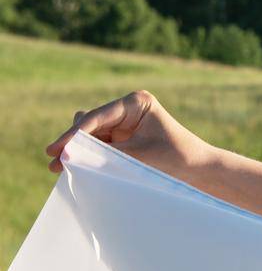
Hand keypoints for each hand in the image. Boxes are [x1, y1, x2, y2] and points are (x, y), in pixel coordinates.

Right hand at [43, 90, 210, 174]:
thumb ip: (105, 154)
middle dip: (73, 142)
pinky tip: (74, 167)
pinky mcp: (122, 137)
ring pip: (90, 134)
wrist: (198, 168)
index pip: (97, 117)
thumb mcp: (138, 156)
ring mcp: (124, 122)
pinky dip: (87, 154)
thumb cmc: (175, 157)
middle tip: (55, 162)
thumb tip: (69, 156)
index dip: (73, 134)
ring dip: (77, 150)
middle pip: (89, 123)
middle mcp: (127, 108)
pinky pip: (98, 144)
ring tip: (60, 168)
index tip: (55, 150)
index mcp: (136, 102)